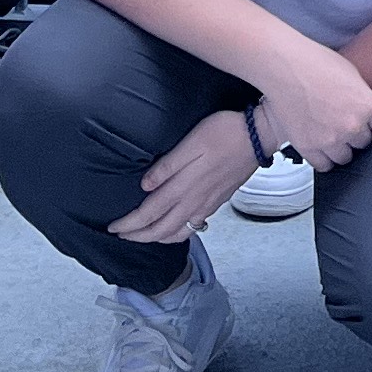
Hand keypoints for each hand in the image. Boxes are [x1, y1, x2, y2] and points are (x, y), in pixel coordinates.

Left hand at [110, 108, 260, 245]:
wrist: (258, 136)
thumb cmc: (224, 132)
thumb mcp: (191, 142)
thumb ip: (167, 166)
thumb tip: (145, 186)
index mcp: (183, 187)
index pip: (149, 214)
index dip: (129, 224)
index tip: (113, 227)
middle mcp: (194, 202)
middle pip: (160, 230)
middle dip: (138, 236)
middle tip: (120, 235)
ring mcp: (207, 205)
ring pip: (177, 233)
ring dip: (156, 239)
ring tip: (143, 236)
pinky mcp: (218, 202)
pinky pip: (192, 228)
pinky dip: (177, 235)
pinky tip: (174, 230)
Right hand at [255, 39, 371, 169]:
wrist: (284, 67)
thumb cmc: (314, 63)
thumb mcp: (352, 74)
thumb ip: (363, 97)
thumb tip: (368, 110)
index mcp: (366, 105)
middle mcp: (351, 126)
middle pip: (365, 142)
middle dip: (357, 133)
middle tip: (343, 120)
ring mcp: (329, 140)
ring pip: (345, 157)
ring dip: (341, 147)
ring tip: (330, 131)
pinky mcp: (308, 148)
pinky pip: (324, 165)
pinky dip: (323, 157)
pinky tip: (319, 143)